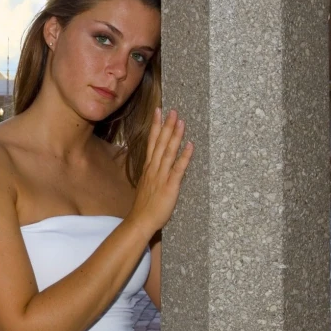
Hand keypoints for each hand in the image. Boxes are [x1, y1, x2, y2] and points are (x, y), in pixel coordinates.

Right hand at [127, 108, 193, 234]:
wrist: (140, 220)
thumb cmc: (144, 205)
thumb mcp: (146, 185)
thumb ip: (152, 173)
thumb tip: (156, 165)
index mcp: (148, 167)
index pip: (151, 142)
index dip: (156, 126)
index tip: (158, 112)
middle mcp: (154, 168)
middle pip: (160, 143)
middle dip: (166, 125)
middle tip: (172, 110)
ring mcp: (161, 176)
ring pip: (168, 152)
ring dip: (175, 136)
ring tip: (181, 121)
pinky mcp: (170, 185)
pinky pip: (178, 169)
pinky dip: (184, 156)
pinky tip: (190, 145)